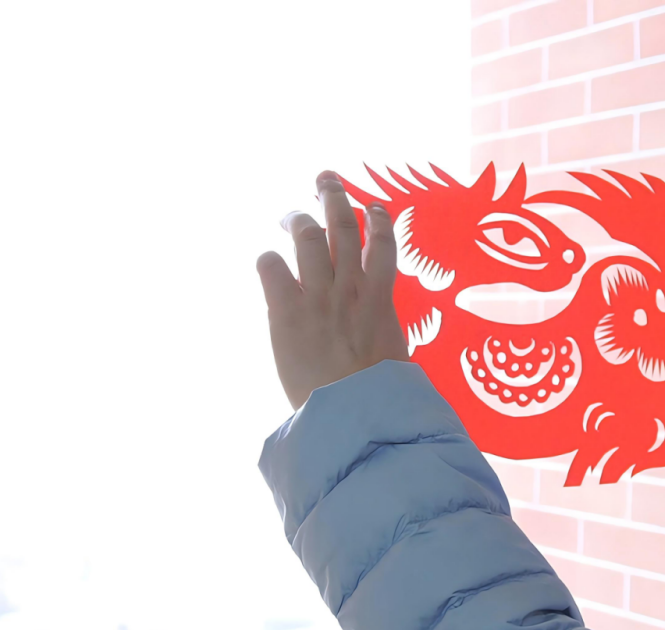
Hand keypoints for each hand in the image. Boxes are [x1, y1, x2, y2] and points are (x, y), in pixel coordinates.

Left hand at [256, 171, 407, 410]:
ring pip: (310, 237)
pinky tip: (268, 262)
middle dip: (334, 196)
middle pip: (344, 226)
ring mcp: (320, 296)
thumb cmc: (381, 394)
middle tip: (324, 179)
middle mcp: (351, 288)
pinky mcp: (288, 311)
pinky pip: (273, 268)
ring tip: (292, 214)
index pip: (383, 243)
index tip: (372, 205)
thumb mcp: (394, 353)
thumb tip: (379, 330)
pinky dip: (269, 260)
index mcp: (381, 299)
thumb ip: (382, 327)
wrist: (357, 413)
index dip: (377, 218)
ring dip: (299, 218)